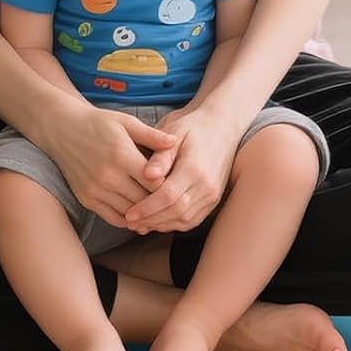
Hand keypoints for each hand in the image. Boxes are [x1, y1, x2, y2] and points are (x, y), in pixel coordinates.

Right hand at [38, 104, 177, 226]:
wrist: (61, 129)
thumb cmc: (98, 123)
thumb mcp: (126, 122)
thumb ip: (152, 135)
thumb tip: (175, 142)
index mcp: (122, 155)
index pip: (155, 183)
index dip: (170, 186)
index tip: (180, 185)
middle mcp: (108, 176)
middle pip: (145, 201)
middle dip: (161, 204)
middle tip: (176, 204)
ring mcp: (96, 190)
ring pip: (131, 213)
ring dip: (147, 215)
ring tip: (162, 212)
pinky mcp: (86, 199)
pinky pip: (113, 218)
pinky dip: (129, 220)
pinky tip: (140, 216)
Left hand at [123, 104, 245, 233]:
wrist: (222, 125)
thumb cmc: (192, 127)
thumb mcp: (173, 133)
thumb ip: (160, 157)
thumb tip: (147, 175)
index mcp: (195, 168)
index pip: (168, 196)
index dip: (147, 208)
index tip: (129, 214)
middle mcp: (207, 185)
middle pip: (176, 212)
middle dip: (151, 220)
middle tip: (130, 223)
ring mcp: (213, 194)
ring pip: (185, 220)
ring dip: (162, 224)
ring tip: (141, 224)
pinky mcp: (214, 199)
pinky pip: (193, 219)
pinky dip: (174, 223)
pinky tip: (158, 220)